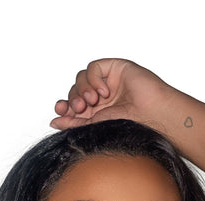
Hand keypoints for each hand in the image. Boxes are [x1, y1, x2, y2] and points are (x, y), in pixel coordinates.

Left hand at [50, 59, 171, 130]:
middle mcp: (102, 97)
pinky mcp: (114, 68)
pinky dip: (93, 79)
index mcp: (97, 113)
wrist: (151, 116)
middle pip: (75, 91)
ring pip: (82, 78)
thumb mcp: (95, 127)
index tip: (60, 112)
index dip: (64, 107)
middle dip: (73, 99)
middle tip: (80, 108)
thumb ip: (74, 124)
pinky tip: (104, 91)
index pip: (73, 106)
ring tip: (93, 101)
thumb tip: (53, 122)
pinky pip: (93, 67)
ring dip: (82, 89)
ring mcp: (108, 82)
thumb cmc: (131, 125)